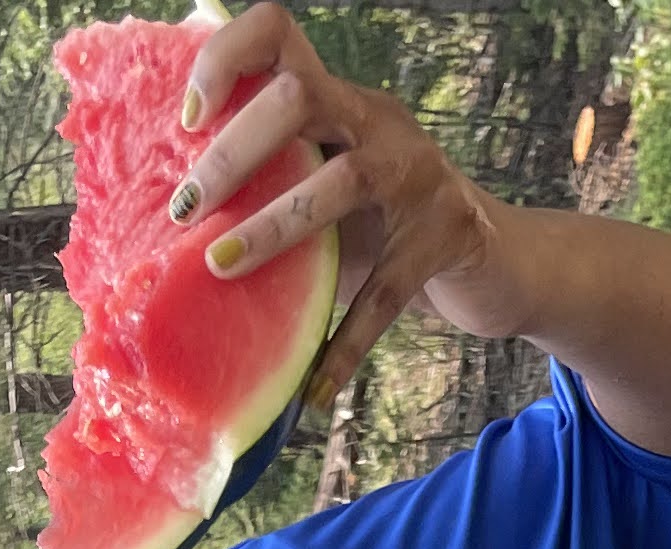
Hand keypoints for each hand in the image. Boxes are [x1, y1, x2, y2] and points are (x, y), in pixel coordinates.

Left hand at [180, 4, 511, 410]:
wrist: (495, 266)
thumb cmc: (385, 233)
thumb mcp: (323, 197)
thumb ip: (268, 193)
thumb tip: (175, 234)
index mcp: (340, 101)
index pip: (278, 35)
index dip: (227, 59)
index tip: (188, 118)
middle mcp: (378, 122)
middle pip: (299, 94)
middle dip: (233, 150)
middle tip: (188, 208)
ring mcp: (419, 174)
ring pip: (341, 180)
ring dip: (273, 225)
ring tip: (222, 267)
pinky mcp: (447, 235)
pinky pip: (385, 294)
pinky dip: (344, 346)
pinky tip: (313, 391)